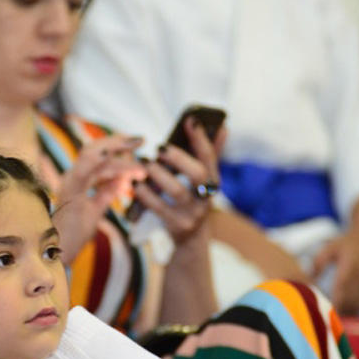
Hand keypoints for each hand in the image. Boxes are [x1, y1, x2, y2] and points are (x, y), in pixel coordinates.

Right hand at [53, 134, 145, 257]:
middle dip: (118, 142)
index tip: (137, 144)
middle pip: (94, 148)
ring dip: (121, 161)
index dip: (116, 147)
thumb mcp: (94, 212)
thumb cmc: (71, 238)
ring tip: (142, 169)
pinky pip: (88, 168)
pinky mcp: (69, 191)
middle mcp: (71, 177)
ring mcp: (68, 182)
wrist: (54, 258)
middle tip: (141, 140)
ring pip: (95, 156)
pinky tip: (127, 172)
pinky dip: (109, 166)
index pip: (97, 156)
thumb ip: (106, 194)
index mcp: (76, 181)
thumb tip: (122, 180)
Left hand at [132, 116, 223, 243]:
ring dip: (157, 174)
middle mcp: (207, 197)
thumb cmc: (193, 199)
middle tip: (159, 148)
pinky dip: (145, 194)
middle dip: (178, 158)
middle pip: (197, 174)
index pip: (210, 156)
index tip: (191, 120)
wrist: (191, 238)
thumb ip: (209, 154)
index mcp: (213, 180)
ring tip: (144, 163)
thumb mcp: (203, 180)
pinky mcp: (177, 225)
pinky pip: (158, 207)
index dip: (201, 138)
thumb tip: (223, 127)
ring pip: (176, 190)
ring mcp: (193, 213)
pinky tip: (135, 183)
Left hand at [310, 229, 358, 315]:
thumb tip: (308, 278)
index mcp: (350, 267)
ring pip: (358, 304)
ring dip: (347, 311)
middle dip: (338, 310)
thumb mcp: (330, 248)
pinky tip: (346, 309)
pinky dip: (356, 308)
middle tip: (325, 317)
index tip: (323, 312)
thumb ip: (318, 263)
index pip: (340, 290)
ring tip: (334, 316)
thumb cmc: (347, 243)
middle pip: (349, 301)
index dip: (333, 303)